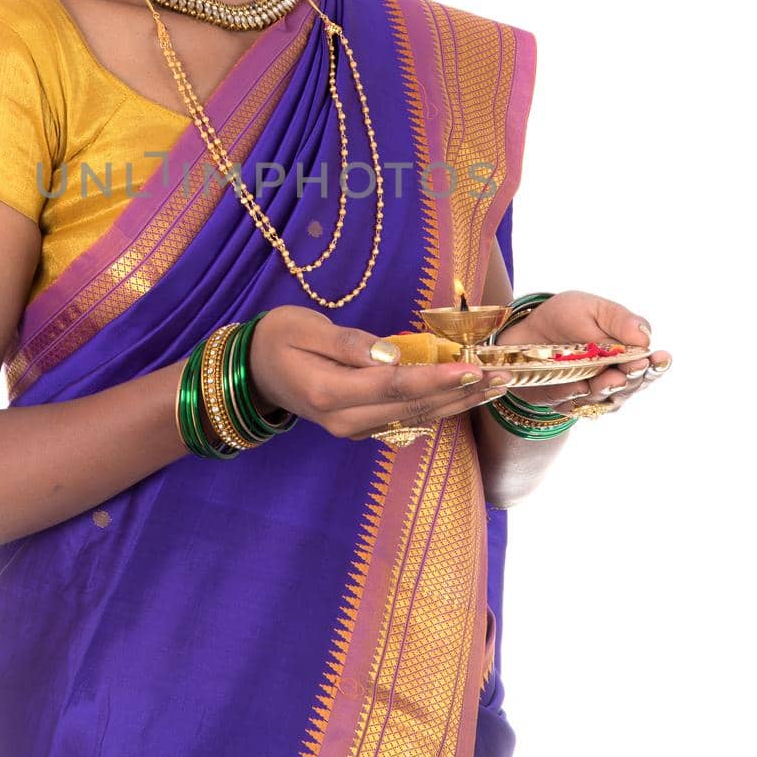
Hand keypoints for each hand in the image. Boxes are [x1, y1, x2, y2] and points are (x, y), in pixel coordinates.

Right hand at [248, 305, 519, 440]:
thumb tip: (392, 353)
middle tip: (502, 374)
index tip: (473, 366)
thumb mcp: (302, 328)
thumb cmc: (277, 339)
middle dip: (462, 392)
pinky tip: (466, 396)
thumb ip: (346, 343)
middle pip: (414, 407)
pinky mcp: (363, 427)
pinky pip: (408, 420)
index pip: (395, 386)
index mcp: (330, 393)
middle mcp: (346, 419)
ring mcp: (354, 429)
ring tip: (496, 385)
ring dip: (459, 403)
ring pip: (417, 419)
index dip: (437, 377)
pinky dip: (440, 408)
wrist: (253, 372)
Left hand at [495, 290, 671, 414]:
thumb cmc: (565, 318)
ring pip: (605, 398)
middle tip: (632, 368)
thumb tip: (645, 335)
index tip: (658, 359)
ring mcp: (593, 395)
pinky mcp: (568, 404)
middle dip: (633, 377)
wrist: (524, 335)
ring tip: (610, 378)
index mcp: (628, 354)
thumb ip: (618, 321)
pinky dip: (574, 395)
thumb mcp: (590, 308)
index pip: (650, 365)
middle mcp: (616, 378)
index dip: (656, 364)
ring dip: (607, 389)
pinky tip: (577, 386)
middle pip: (631, 385)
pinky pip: (573, 403)